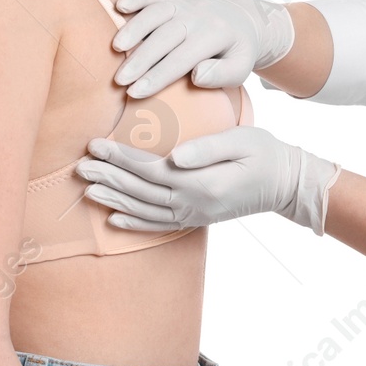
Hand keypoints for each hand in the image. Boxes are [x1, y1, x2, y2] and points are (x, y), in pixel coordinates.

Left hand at [74, 126, 342, 234]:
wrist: (286, 184)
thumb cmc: (265, 153)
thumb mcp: (242, 140)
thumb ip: (207, 148)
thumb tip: (174, 155)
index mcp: (201, 182)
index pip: (149, 169)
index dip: (120, 157)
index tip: (95, 143)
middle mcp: (193, 204)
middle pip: (140, 191)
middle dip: (108, 177)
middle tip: (79, 165)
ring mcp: (193, 215)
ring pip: (143, 209)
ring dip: (113, 198)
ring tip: (87, 187)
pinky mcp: (195, 219)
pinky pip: (157, 225)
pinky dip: (133, 223)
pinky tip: (112, 218)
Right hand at [112, 0, 294, 97]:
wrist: (242, 20)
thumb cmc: (236, 52)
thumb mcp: (240, 69)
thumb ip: (222, 75)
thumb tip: (197, 76)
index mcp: (215, 36)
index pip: (182, 58)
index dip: (157, 76)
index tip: (135, 92)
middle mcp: (198, 16)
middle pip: (165, 36)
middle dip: (141, 58)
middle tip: (119, 79)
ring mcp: (184, 4)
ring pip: (156, 12)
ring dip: (134, 28)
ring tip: (116, 48)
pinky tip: (119, 6)